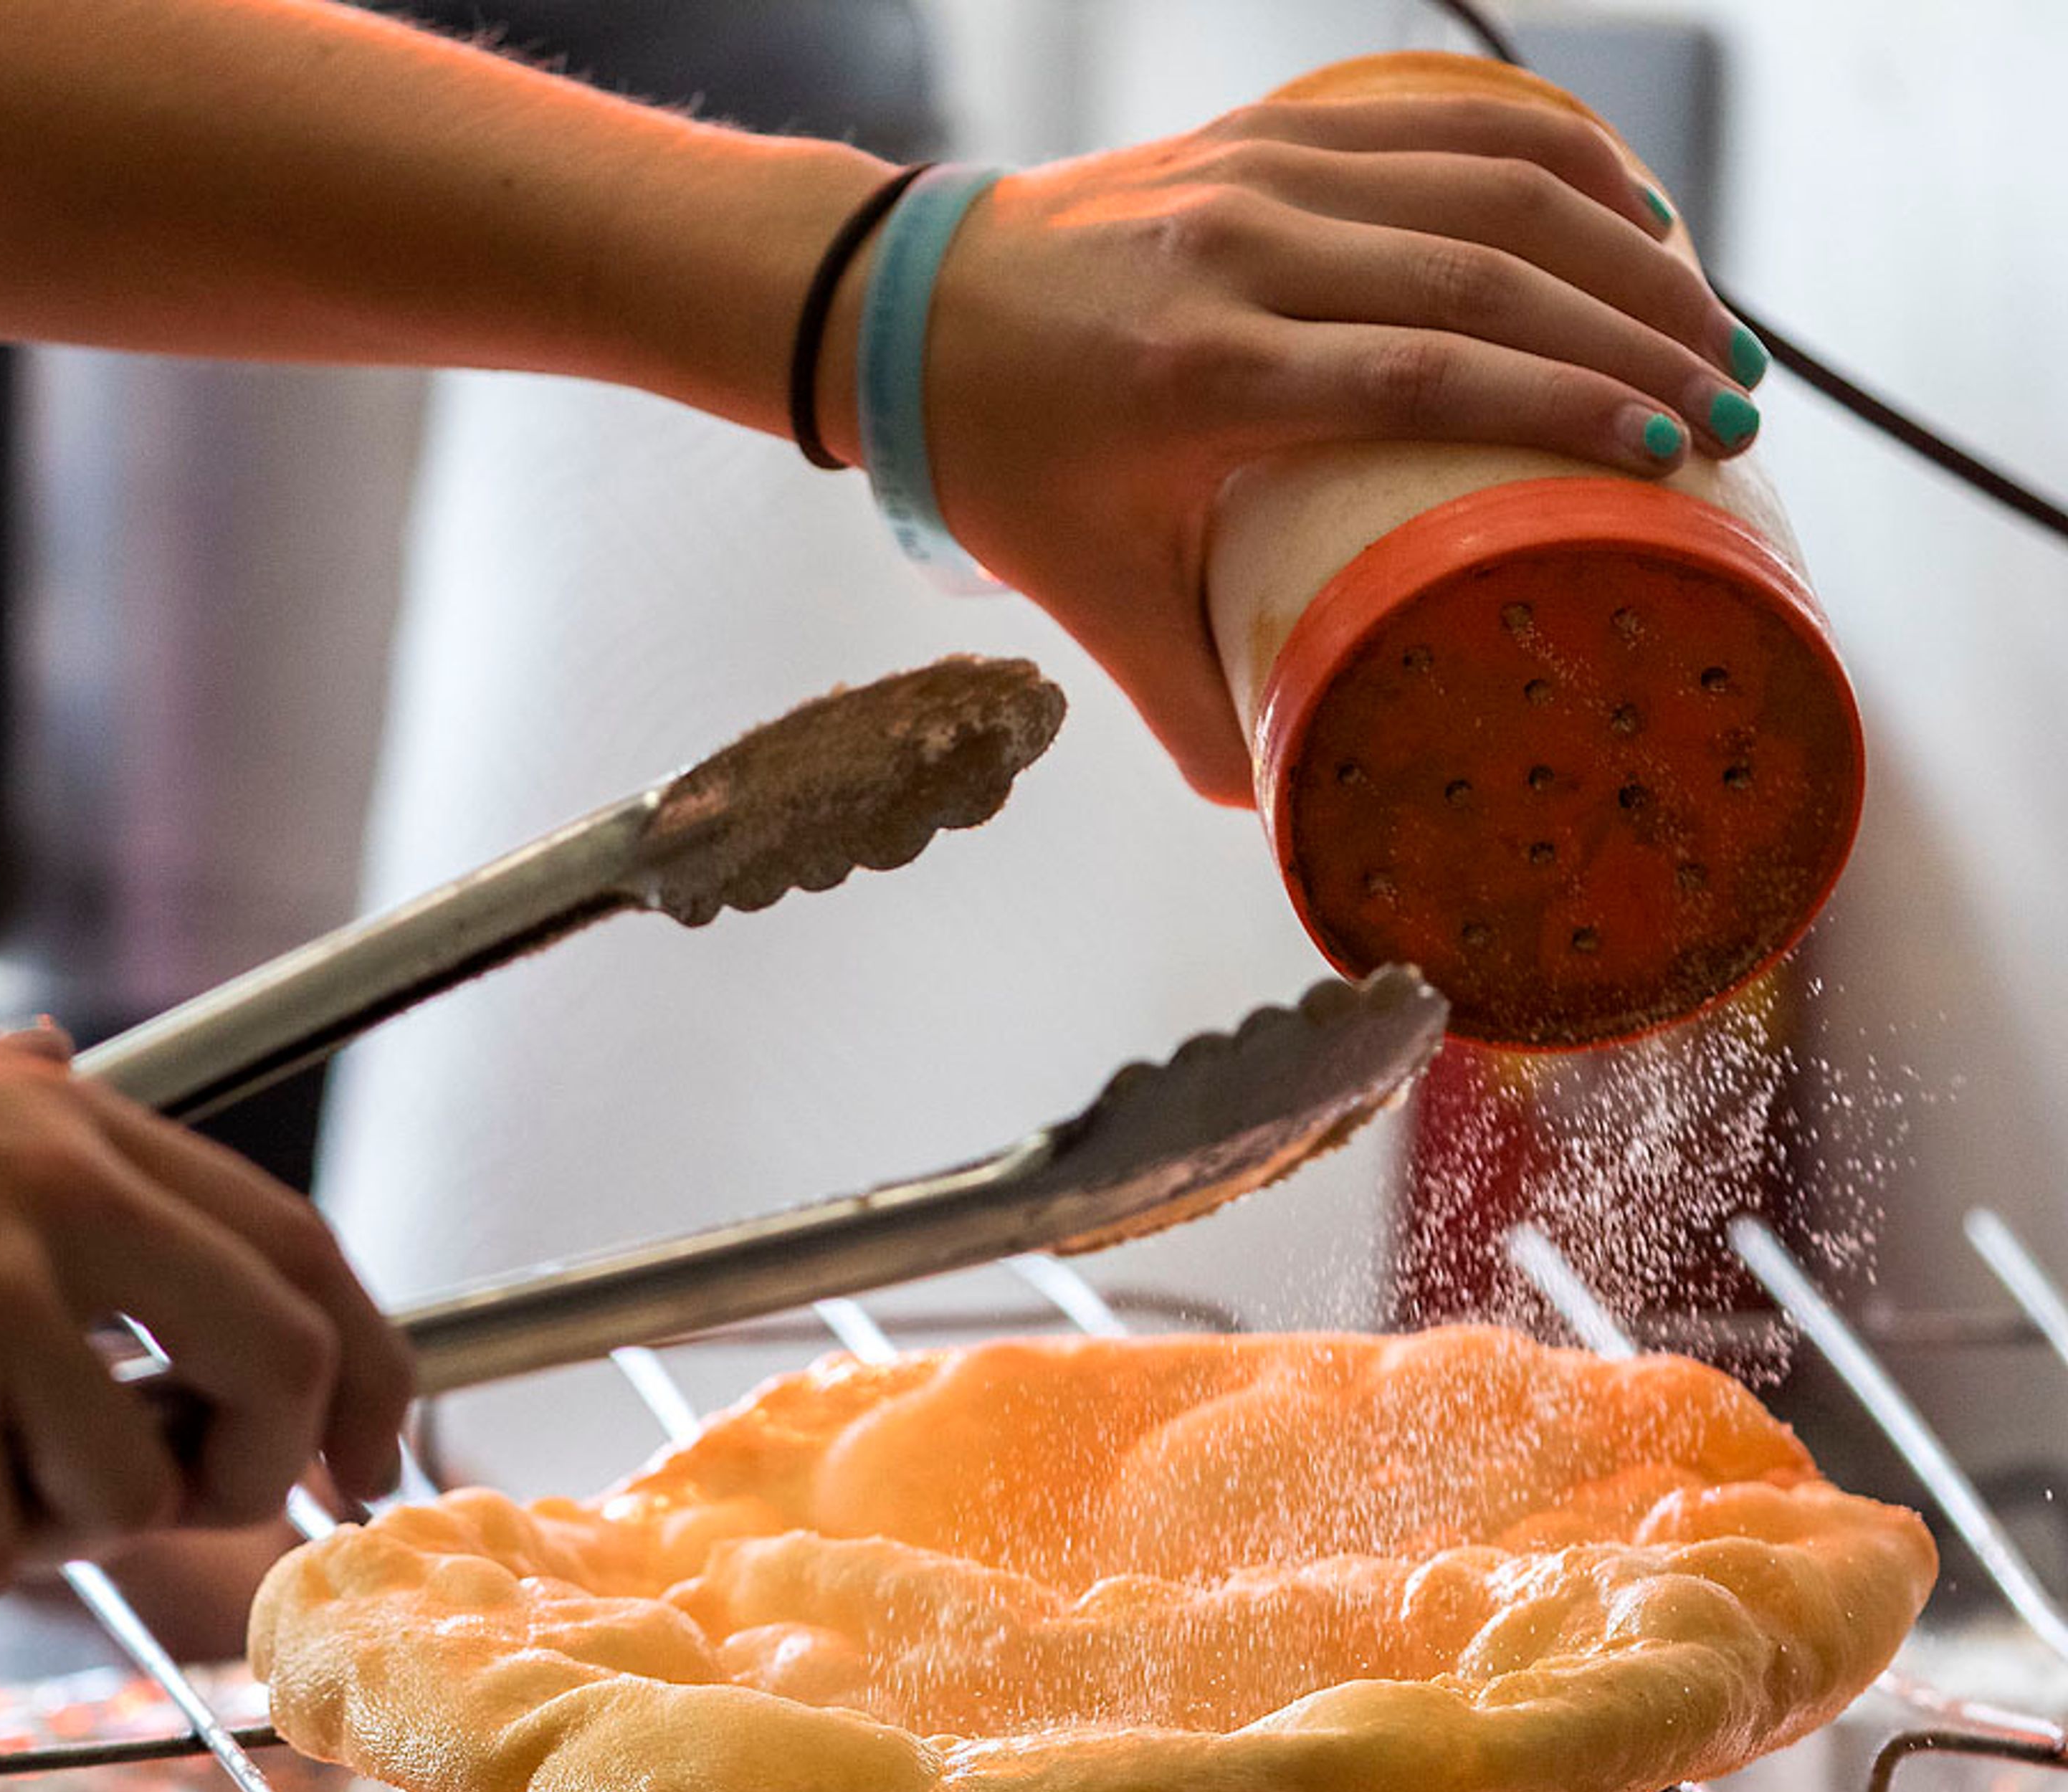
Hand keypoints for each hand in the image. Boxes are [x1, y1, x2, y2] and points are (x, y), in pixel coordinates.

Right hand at [0, 999, 413, 1591]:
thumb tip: (95, 1097)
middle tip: (183, 1508)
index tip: (369, 1453)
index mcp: (85, 1123)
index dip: (366, 1365)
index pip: (302, 1248)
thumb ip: (31, 1109)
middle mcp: (69, 1193)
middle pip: (281, 1365)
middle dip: (255, 1471)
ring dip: (43, 1519)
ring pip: (127, 1482)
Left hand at [880, 90, 1754, 804]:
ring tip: (1710, 329)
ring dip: (1621, 245)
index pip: (1425, 366)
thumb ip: (1191, 711)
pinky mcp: (1268, 126)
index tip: (1674, 451)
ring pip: (1483, 177)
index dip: (1564, 403)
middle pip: (1484, 267)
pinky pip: (1440, 118)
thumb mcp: (1092, 598)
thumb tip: (1289, 824)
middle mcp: (1237, 249)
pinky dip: (1554, 157)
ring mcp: (1257, 169)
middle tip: (1734, 413)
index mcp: (1199, 371)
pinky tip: (1631, 217)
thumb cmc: (1007, 465)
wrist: (906, 315)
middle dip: (1634, 335)